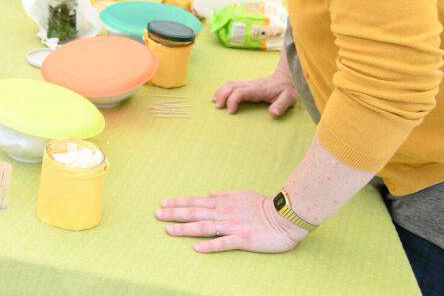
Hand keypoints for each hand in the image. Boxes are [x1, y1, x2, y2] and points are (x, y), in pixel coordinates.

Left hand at [156, 191, 307, 253]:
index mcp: (224, 203)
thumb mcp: (243, 195)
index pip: (196, 202)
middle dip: (175, 214)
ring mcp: (233, 226)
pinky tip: (196, 248)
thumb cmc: (265, 206)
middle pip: (195, 213)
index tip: (163, 203)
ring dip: (185, 229)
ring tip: (169, 231)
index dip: (179, 203)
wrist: (286, 216)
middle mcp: (225, 213)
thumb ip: (225, 195)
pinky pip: (224, 243)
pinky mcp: (243, 239)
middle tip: (157, 215)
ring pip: (204, 227)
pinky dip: (210, 246)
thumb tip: (210, 194)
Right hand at [213, 70, 295, 116]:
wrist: (287, 78)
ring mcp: (248, 83)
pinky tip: (219, 96)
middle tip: (218, 107)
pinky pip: (231, 84)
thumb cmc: (288, 90)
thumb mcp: (289, 98)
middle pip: (231, 86)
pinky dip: (223, 90)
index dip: (232, 101)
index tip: (231, 112)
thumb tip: (272, 114)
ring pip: (229, 84)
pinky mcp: (247, 84)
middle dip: (222, 96)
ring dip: (220, 92)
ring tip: (215, 102)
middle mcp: (250, 84)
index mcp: (258, 89)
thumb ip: (281, 106)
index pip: (240, 92)